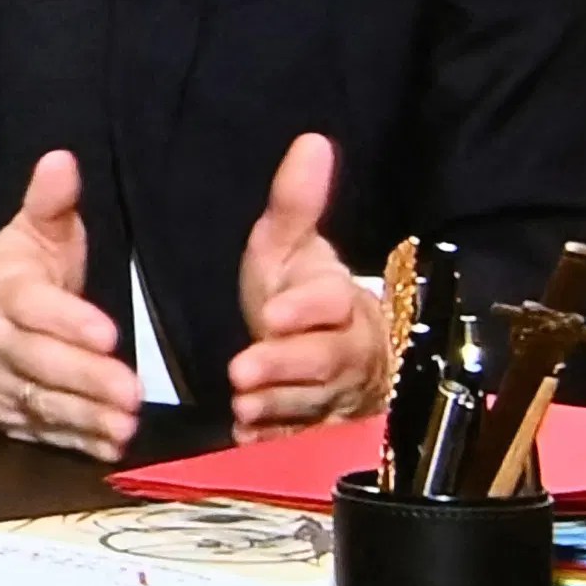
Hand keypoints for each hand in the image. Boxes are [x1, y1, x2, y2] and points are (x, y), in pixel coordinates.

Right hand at [0, 151, 143, 459]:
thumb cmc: (5, 279)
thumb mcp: (25, 234)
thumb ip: (49, 203)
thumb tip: (62, 162)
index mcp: (2, 293)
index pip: (33, 308)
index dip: (68, 321)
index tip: (108, 333)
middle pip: (40, 364)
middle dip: (86, 380)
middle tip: (130, 392)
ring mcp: (1, 386)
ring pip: (42, 405)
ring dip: (85, 418)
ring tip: (126, 424)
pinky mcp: (11, 419)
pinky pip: (43, 434)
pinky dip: (76, 443)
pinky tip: (110, 445)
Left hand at [225, 133, 390, 442]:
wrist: (333, 352)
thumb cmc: (299, 294)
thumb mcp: (289, 246)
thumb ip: (295, 202)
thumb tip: (311, 141)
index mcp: (338, 301)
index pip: (332, 303)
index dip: (306, 308)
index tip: (273, 312)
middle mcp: (343, 352)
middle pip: (323, 361)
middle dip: (284, 367)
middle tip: (242, 371)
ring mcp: (333, 399)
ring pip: (312, 407)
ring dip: (276, 407)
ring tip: (242, 405)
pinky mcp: (317, 434)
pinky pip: (302, 444)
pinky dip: (276, 443)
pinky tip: (249, 440)